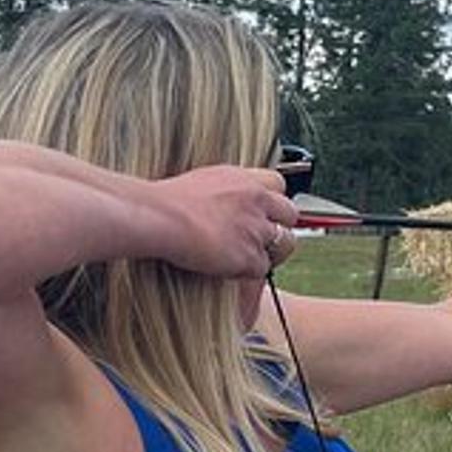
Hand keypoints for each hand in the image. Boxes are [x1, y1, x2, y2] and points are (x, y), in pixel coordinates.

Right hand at [152, 165, 299, 277]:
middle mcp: (257, 201)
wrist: (161, 218)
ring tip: (248, 257)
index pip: (278, 183)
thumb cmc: (167, 202)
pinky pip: (262, 269)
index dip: (272, 201)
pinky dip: (249, 272)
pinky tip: (231, 270)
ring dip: (271, 251)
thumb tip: (222, 200)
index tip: (263, 211)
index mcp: (244, 180)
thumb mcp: (202, 182)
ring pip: (285, 243)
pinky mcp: (250, 256)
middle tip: (261, 238)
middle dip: (280, 226)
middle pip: (290, 213)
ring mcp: (256, 229)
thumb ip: (223, 191)